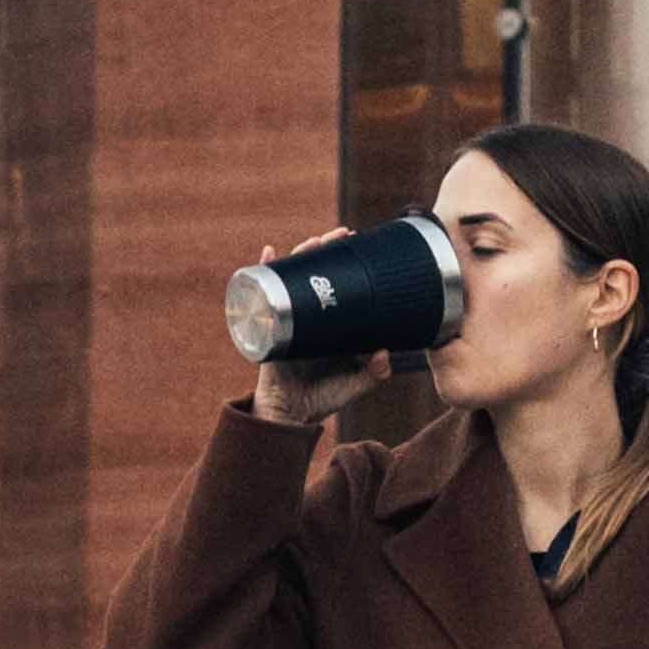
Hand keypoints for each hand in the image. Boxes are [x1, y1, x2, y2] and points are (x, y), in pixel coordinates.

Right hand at [251, 229, 392, 424]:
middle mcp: (309, 316)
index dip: (346, 263)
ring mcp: (288, 318)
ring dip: (300, 254)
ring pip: (292, 276)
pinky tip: (268, 254)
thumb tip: (385, 352)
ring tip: (313, 241)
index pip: (338, 284)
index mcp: (330, 323)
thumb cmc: (323, 398)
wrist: (292, 415)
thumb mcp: (356, 384)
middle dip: (326, 249)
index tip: (360, 245)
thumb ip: (375, 372)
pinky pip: (263, 293)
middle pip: (315, 272)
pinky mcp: (270, 326)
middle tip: (342, 233)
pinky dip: (263, 272)